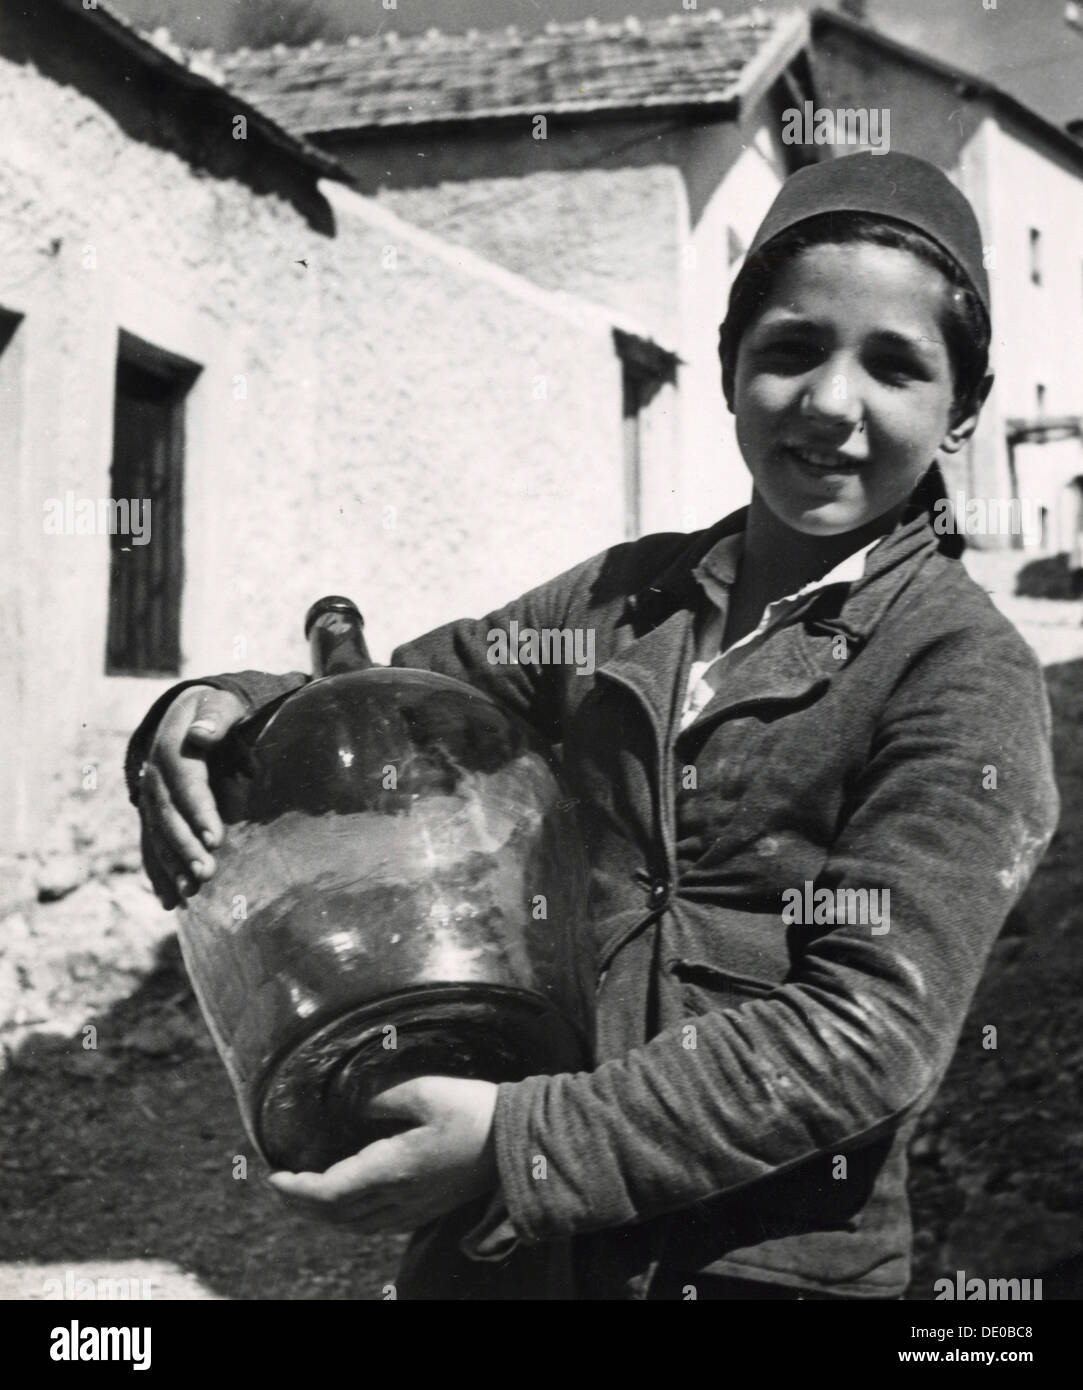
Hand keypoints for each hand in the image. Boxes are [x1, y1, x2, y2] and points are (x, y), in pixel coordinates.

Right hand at [138, 685, 246, 907]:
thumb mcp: (219, 705)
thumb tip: (202, 734)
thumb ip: (215, 717)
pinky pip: (152, 845)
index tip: (216, 839)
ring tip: (190, 893)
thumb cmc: (215, 712)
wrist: (188, 715)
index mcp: (171, 748)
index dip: (197, 810)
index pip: (183, 782)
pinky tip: (170, 901)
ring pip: (157, 835)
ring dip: (172, 866)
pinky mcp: (153, 815)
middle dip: (185, 847)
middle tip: (207, 874)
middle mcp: (153, 776)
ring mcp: (149, 798)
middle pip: (167, 815)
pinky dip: (159, 874)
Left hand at [268, 1076, 498, 1233]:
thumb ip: (384, 1097)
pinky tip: (351, 1204)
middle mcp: (399, 1197)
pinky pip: (377, 1225)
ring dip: (325, 1215)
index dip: (297, 1190)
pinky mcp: (428, 1207)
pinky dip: (351, 1219)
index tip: (274, 1177)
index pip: (330, 1192)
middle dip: (303, 1205)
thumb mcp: (428, 1091)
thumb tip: (354, 1101)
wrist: (517, 1142)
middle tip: (281, 1187)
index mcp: (393, 1169)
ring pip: (356, 1225)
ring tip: (307, 1197)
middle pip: (337, 1216)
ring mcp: (415, 1207)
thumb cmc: (475, 1111)